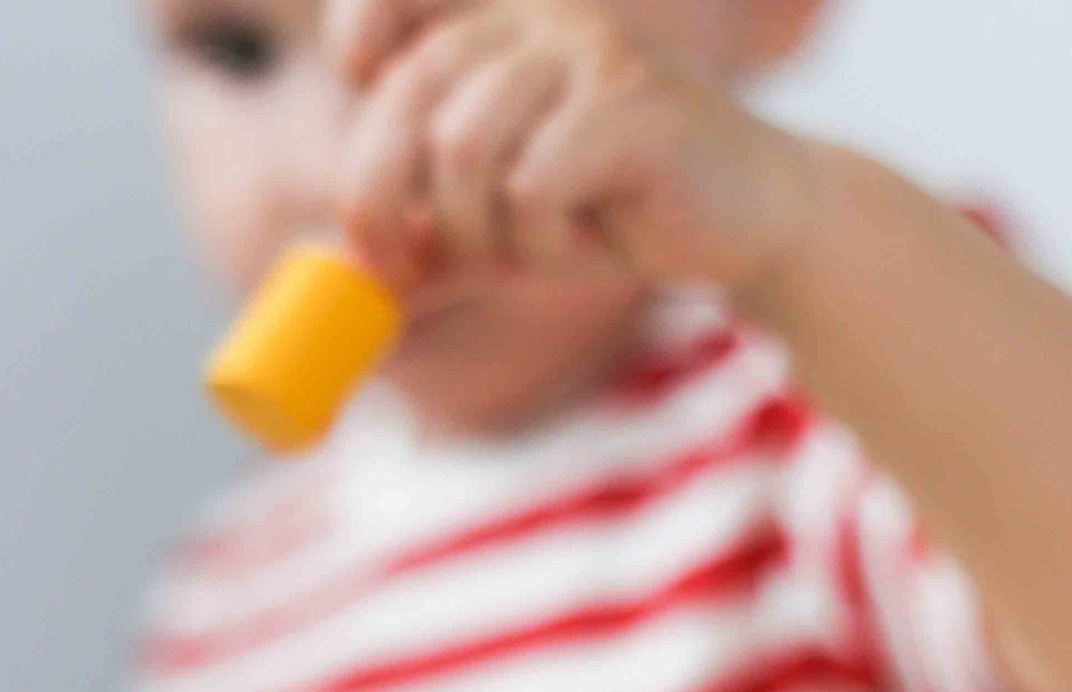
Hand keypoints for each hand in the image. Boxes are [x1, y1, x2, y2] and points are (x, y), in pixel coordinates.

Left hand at [329, 0, 816, 293]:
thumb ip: (417, 249)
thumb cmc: (611, 214)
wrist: (745, 222)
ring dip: (475, 228)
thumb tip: (326, 284)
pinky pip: (532, 183)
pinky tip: (584, 242)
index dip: (361, 33)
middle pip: (407, 94)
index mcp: (496, 27)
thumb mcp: (493, 234)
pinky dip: (538, 239)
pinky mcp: (630, 100)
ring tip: (527, 248)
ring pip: (463, 145)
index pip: (395, 0)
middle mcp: (535, 17)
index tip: (357, 87)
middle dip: (375, 196)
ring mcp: (586, 49)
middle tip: (392, 267)